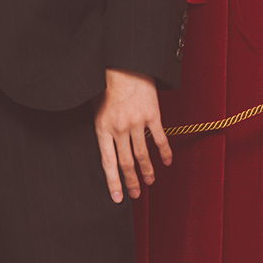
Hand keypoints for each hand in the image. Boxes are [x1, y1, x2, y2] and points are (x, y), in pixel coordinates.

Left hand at [92, 68, 172, 202]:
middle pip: (126, 162)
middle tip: (136, 194)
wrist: (124, 64)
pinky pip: (159, 138)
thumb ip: (102, 129)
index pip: (108, 162)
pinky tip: (166, 161)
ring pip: (143, 153)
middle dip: (131, 181)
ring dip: (147, 170)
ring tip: (150, 180)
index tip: (117, 198)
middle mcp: (119, 128)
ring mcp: (137, 122)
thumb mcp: (95, 108)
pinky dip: (164, 151)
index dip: (113, 182)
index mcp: (102, 128)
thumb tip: (107, 149)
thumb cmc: (107, 84)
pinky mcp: (152, 115)